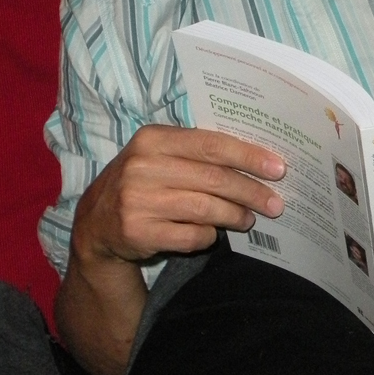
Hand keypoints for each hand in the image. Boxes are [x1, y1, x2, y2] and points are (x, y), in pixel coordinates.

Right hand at [57, 125, 285, 374]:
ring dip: (235, 216)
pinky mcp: (138, 231)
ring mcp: (138, 200)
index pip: (213, 145)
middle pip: (214, 179)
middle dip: (251, 192)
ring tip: (249, 219)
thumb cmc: (143, 181)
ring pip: (206, 209)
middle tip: (275, 203)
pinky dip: (208, 236)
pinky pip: (191, 235)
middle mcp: (143, 166)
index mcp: (153, 138)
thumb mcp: (160, 155)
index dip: (249, 156)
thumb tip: (257, 161)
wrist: (95, 223)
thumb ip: (198, 152)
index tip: (278, 168)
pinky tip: (215, 234)